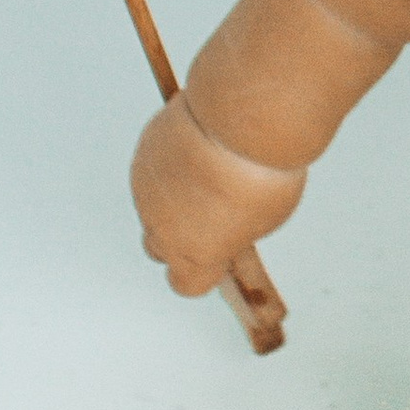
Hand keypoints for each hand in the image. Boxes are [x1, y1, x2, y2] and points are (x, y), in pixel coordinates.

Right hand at [130, 94, 304, 295]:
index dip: (203, 272)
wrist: (241, 124)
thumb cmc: (260, 176)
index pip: (186, 284)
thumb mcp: (265, 220)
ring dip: (174, 197)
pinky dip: (171, 164)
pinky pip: (153, 168)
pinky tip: (197, 150)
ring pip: (153, 204)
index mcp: (194, 256)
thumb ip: (237, 232)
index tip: (219, 261)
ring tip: (208, 175)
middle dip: (181, 237)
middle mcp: (162, 229)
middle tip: (209, 218)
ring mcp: (147, 190)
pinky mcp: (145, 153)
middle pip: (160, 247)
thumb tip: (231, 226)